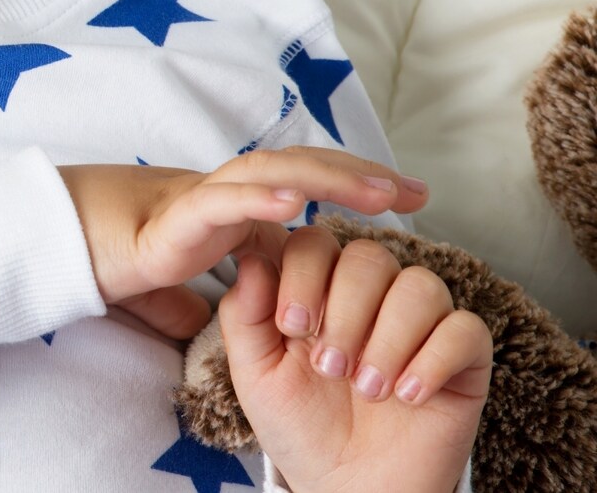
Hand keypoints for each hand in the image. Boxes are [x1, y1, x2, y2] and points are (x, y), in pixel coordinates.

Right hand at [57, 149, 426, 329]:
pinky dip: (262, 199)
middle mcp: (225, 190)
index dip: (355, 182)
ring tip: (380, 195)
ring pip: (275, 173)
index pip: (305, 180)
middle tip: (417, 191)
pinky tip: (300, 204)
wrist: (69, 245)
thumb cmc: (120, 255)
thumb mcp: (180, 285)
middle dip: (363, 175)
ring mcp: (204, 196)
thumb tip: (215, 313)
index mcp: (234, 203)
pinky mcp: (178, 214)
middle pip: (304, 167)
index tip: (409, 197)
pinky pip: (227, 201)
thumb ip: (208, 295)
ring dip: (330, 179)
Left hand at [218, 224, 489, 492]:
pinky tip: (406, 395)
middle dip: (346, 311)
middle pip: (370, 257)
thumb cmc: (301, 426)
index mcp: (321, 289)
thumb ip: (246, 315)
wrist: (347, 487)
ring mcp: (422, 323)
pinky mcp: (464, 357)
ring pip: (420, 287)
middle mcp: (374, 297)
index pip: (317, 242)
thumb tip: (252, 257)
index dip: (305, 274)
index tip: (294, 327)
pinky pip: (466, 329)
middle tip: (331, 369)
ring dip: (389, 338)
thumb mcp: (256, 372)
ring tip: (368, 390)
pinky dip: (433, 360)